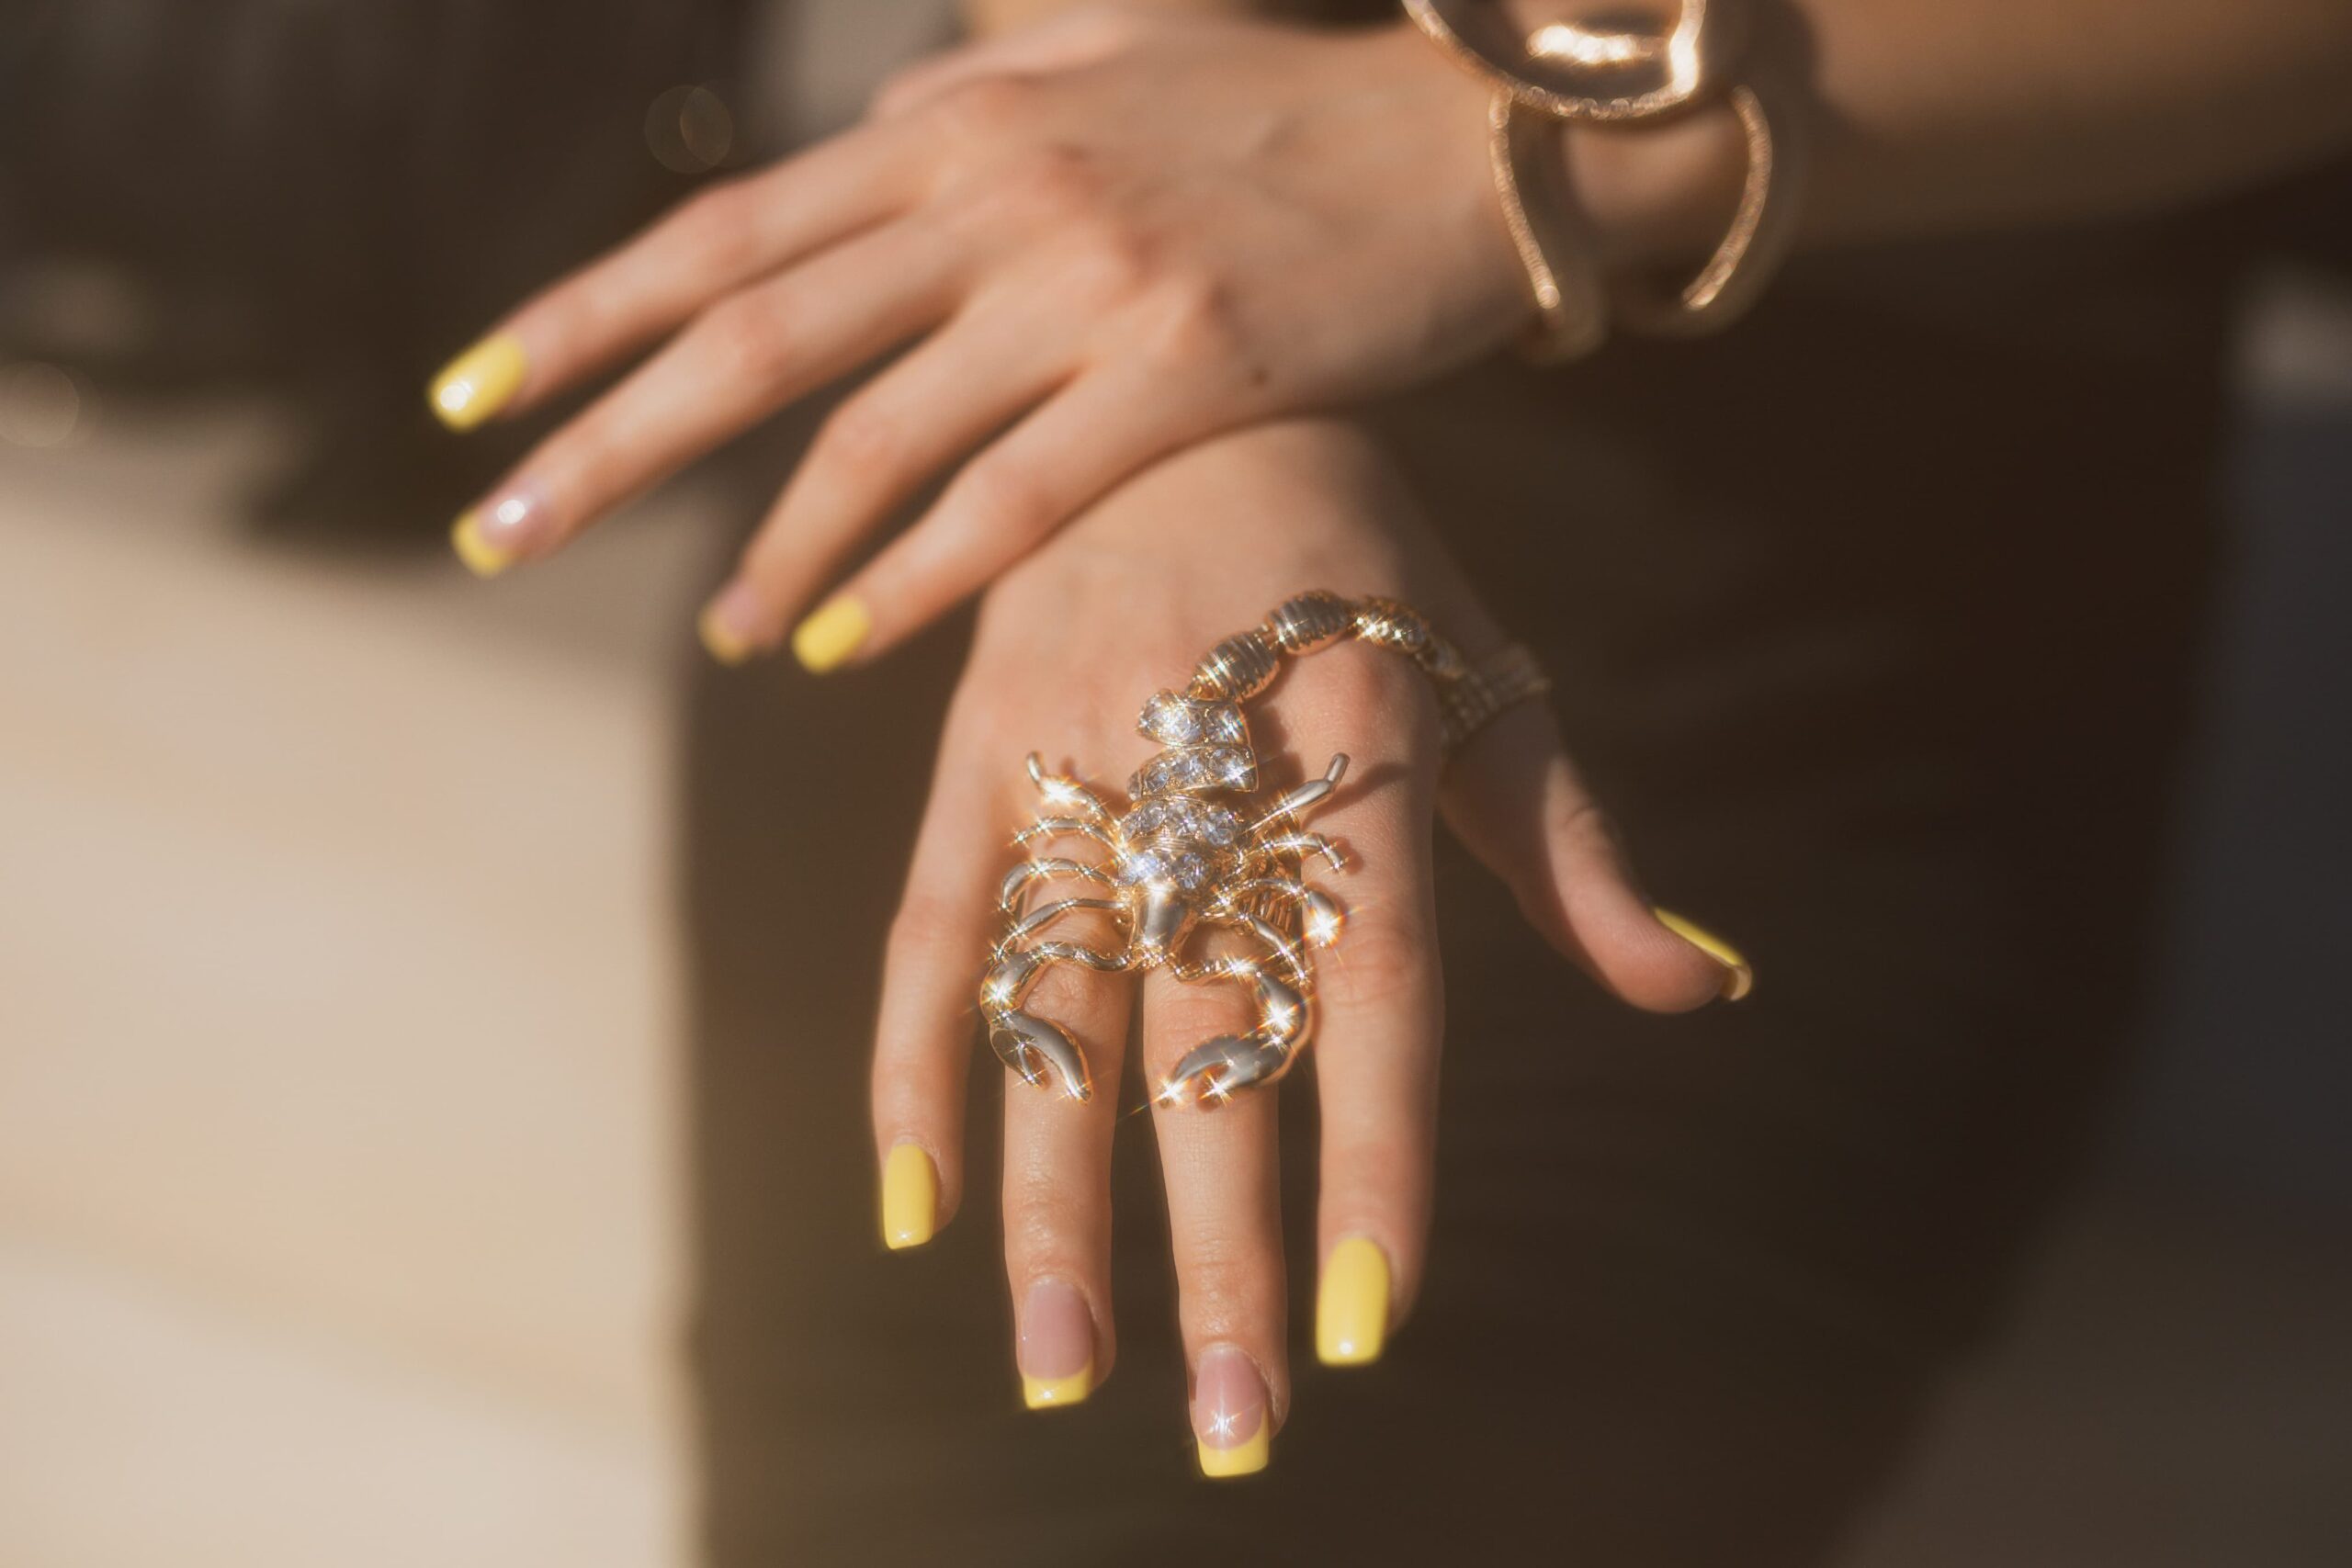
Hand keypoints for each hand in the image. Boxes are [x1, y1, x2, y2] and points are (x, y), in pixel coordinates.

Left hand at [430, 9, 1528, 667]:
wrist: (1470, 137)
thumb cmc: (1283, 114)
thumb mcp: (1105, 68)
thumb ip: (979, 96)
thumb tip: (883, 112)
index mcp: (958, 123)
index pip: (726, 230)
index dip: (582, 316)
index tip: (471, 399)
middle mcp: (998, 193)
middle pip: (754, 334)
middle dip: (607, 442)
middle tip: (493, 533)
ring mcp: (1088, 282)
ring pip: (875, 433)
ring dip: (769, 545)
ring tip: (707, 633)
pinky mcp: (1188, 370)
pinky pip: (1014, 493)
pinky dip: (912, 574)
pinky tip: (840, 641)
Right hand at [868, 420, 1749, 1473]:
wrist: (1171, 379)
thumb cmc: (1356, 557)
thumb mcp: (1479, 669)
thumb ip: (1573, 848)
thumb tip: (1703, 990)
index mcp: (1358, 736)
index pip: (1375, 984)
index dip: (1374, 1151)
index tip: (1369, 1321)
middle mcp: (1207, 762)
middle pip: (1208, 1032)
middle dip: (1219, 1237)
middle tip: (1232, 1420)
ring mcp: (1068, 758)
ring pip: (1056, 1014)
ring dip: (1054, 1201)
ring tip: (1060, 1371)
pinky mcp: (969, 752)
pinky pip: (927, 928)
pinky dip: (916, 1067)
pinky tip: (917, 1212)